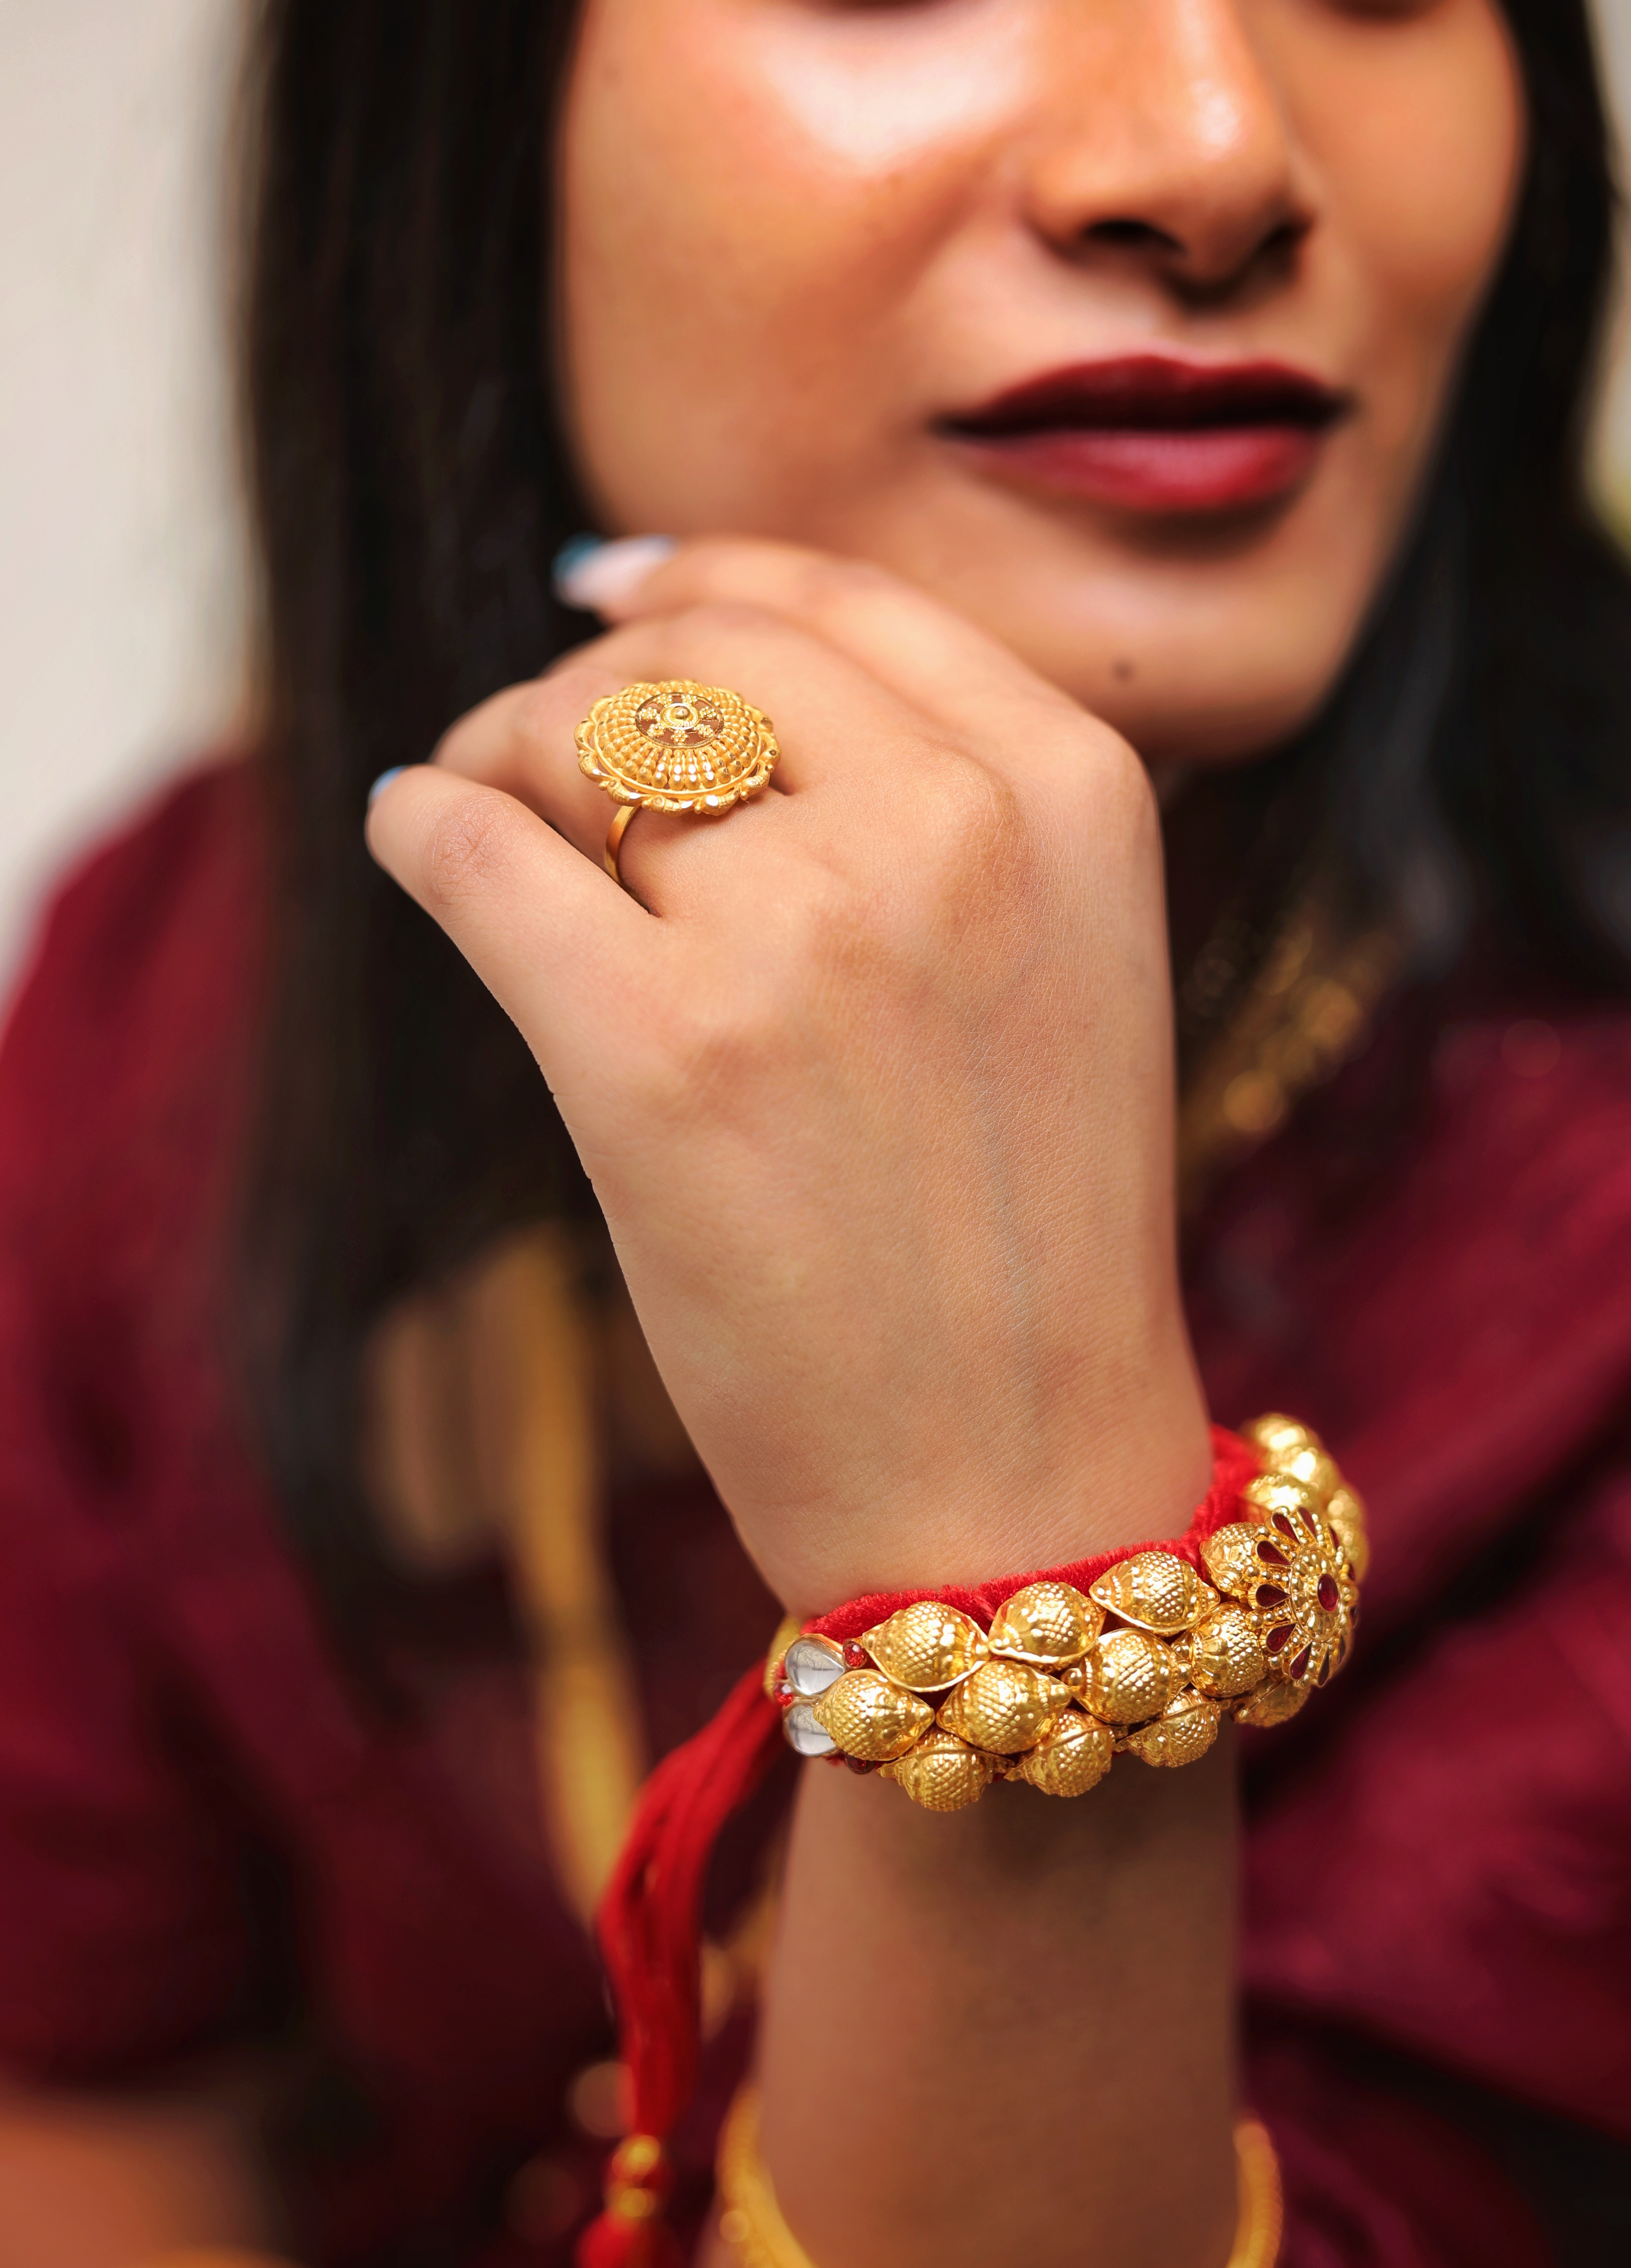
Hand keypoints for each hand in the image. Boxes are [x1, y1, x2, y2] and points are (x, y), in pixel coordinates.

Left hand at [368, 541, 1209, 1613]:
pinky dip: (418, 827)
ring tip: (493, 832)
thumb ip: (948, 806)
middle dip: (586, 689)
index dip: (696, 581)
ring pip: (571, 742)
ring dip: (500, 765)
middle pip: (693, 658)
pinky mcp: (658, 1051)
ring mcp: (808, 933)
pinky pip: (470, 849)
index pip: (836, 600)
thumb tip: (703, 661)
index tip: (606, 587)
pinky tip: (418, 844)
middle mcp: (952, 829)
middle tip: (534, 758)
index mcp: (1073, 793)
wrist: (1020, 1479)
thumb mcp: (1064, 964)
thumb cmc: (1024, 1239)